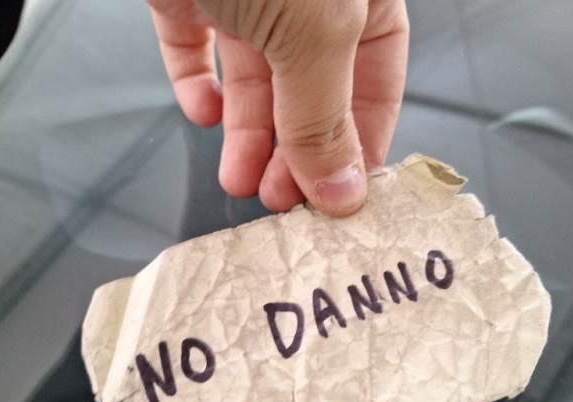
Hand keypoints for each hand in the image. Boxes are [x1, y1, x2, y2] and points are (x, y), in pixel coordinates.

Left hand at [147, 0, 408, 216]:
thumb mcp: (316, 30)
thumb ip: (325, 115)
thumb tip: (346, 189)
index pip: (377, 75)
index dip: (364, 139)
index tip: (345, 196)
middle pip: (311, 84)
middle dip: (296, 149)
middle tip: (283, 200)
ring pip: (255, 73)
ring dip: (249, 134)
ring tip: (240, 182)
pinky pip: (195, 41)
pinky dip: (198, 82)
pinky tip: (203, 114)